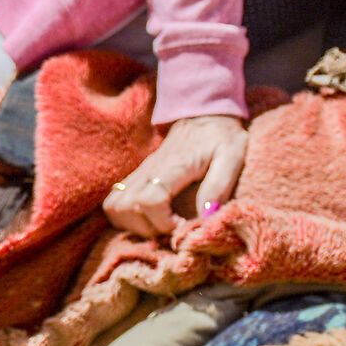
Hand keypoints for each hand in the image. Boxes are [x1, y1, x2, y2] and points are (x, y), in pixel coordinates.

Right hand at [104, 114, 247, 236]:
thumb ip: (220, 185)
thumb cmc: (220, 137)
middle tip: (171, 229)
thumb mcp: (232, 157)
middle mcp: (148, 170)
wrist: (204, 116)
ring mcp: (138, 173)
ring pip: (113, 207)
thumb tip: (206, 216)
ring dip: (132, 225)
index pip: (149, 200)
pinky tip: (150, 220)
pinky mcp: (134, 177)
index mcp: (172, 165)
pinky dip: (126, 218)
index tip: (183, 225)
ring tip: (159, 226)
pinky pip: (114, 202)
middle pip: (125, 207)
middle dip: (147, 229)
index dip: (163, 222)